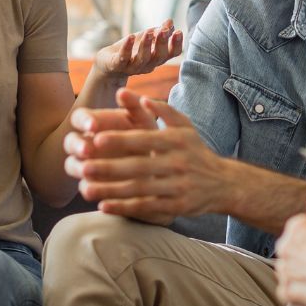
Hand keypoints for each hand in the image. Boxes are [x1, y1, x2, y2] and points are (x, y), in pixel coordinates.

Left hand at [63, 93, 229, 222]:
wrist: (224, 183)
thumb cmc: (196, 151)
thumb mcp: (186, 127)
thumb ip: (163, 111)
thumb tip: (137, 97)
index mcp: (178, 140)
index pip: (145, 138)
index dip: (120, 139)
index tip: (95, 138)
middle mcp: (179, 163)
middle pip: (139, 166)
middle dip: (109, 167)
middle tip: (81, 165)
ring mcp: (178, 186)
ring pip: (140, 189)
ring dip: (111, 190)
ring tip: (85, 188)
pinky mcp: (177, 207)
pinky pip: (147, 208)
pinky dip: (124, 208)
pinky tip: (103, 206)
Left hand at [94, 20, 182, 79]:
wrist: (108, 62)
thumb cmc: (132, 49)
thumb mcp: (146, 38)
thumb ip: (159, 31)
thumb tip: (170, 21)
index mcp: (157, 58)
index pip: (171, 54)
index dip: (176, 44)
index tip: (179, 32)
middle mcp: (148, 65)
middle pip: (158, 57)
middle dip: (162, 43)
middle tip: (163, 31)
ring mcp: (132, 67)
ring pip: (142, 59)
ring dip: (146, 45)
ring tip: (149, 32)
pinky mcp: (116, 66)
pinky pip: (122, 59)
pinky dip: (127, 48)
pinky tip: (130, 37)